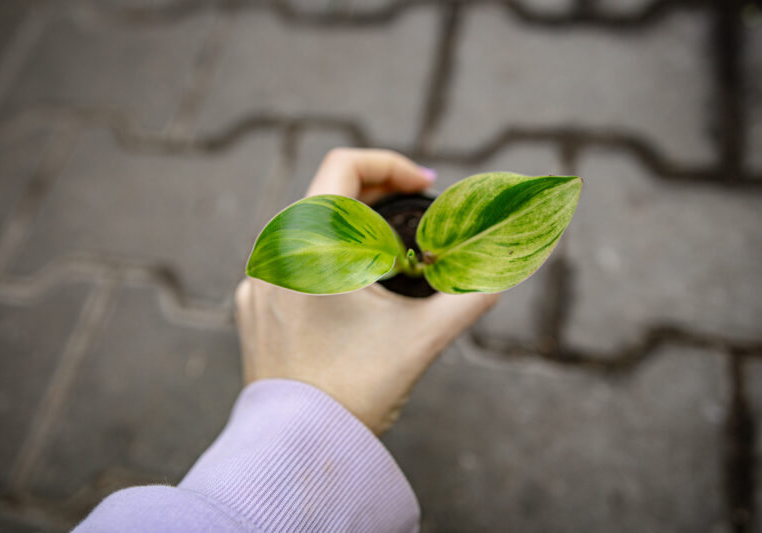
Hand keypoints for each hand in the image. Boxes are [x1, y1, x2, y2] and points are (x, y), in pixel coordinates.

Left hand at [235, 148, 498, 434]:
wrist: (299, 449)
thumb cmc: (359, 392)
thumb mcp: (424, 336)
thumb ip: (473, 292)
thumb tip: (510, 264)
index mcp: (309, 246)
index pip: (344, 165)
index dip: (391, 165)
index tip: (425, 185)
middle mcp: (272, 254)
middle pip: (327, 195)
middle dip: (378, 200)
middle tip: (416, 223)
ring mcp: (256, 281)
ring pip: (307, 229)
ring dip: (351, 230)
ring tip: (390, 261)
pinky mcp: (250, 306)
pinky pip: (289, 263)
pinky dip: (324, 261)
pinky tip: (351, 296)